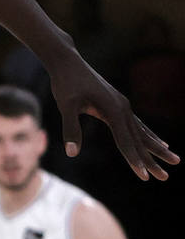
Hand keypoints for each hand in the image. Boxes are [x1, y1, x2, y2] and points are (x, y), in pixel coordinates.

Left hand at [49, 52, 178, 180]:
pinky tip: (160, 142)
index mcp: (112, 109)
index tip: (145, 178)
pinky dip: (149, 135)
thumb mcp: (65, 104)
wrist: (67, 60)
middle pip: (138, 139)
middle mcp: (122, 107)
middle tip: (166, 177)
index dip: (133, 160)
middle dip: (151, 159)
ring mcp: (122, 105)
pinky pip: (137, 124)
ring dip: (156, 148)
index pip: (125, 141)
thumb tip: (71, 153)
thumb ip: (70, 128)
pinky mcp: (118, 103)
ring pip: (142, 132)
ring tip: (174, 160)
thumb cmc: (65, 82)